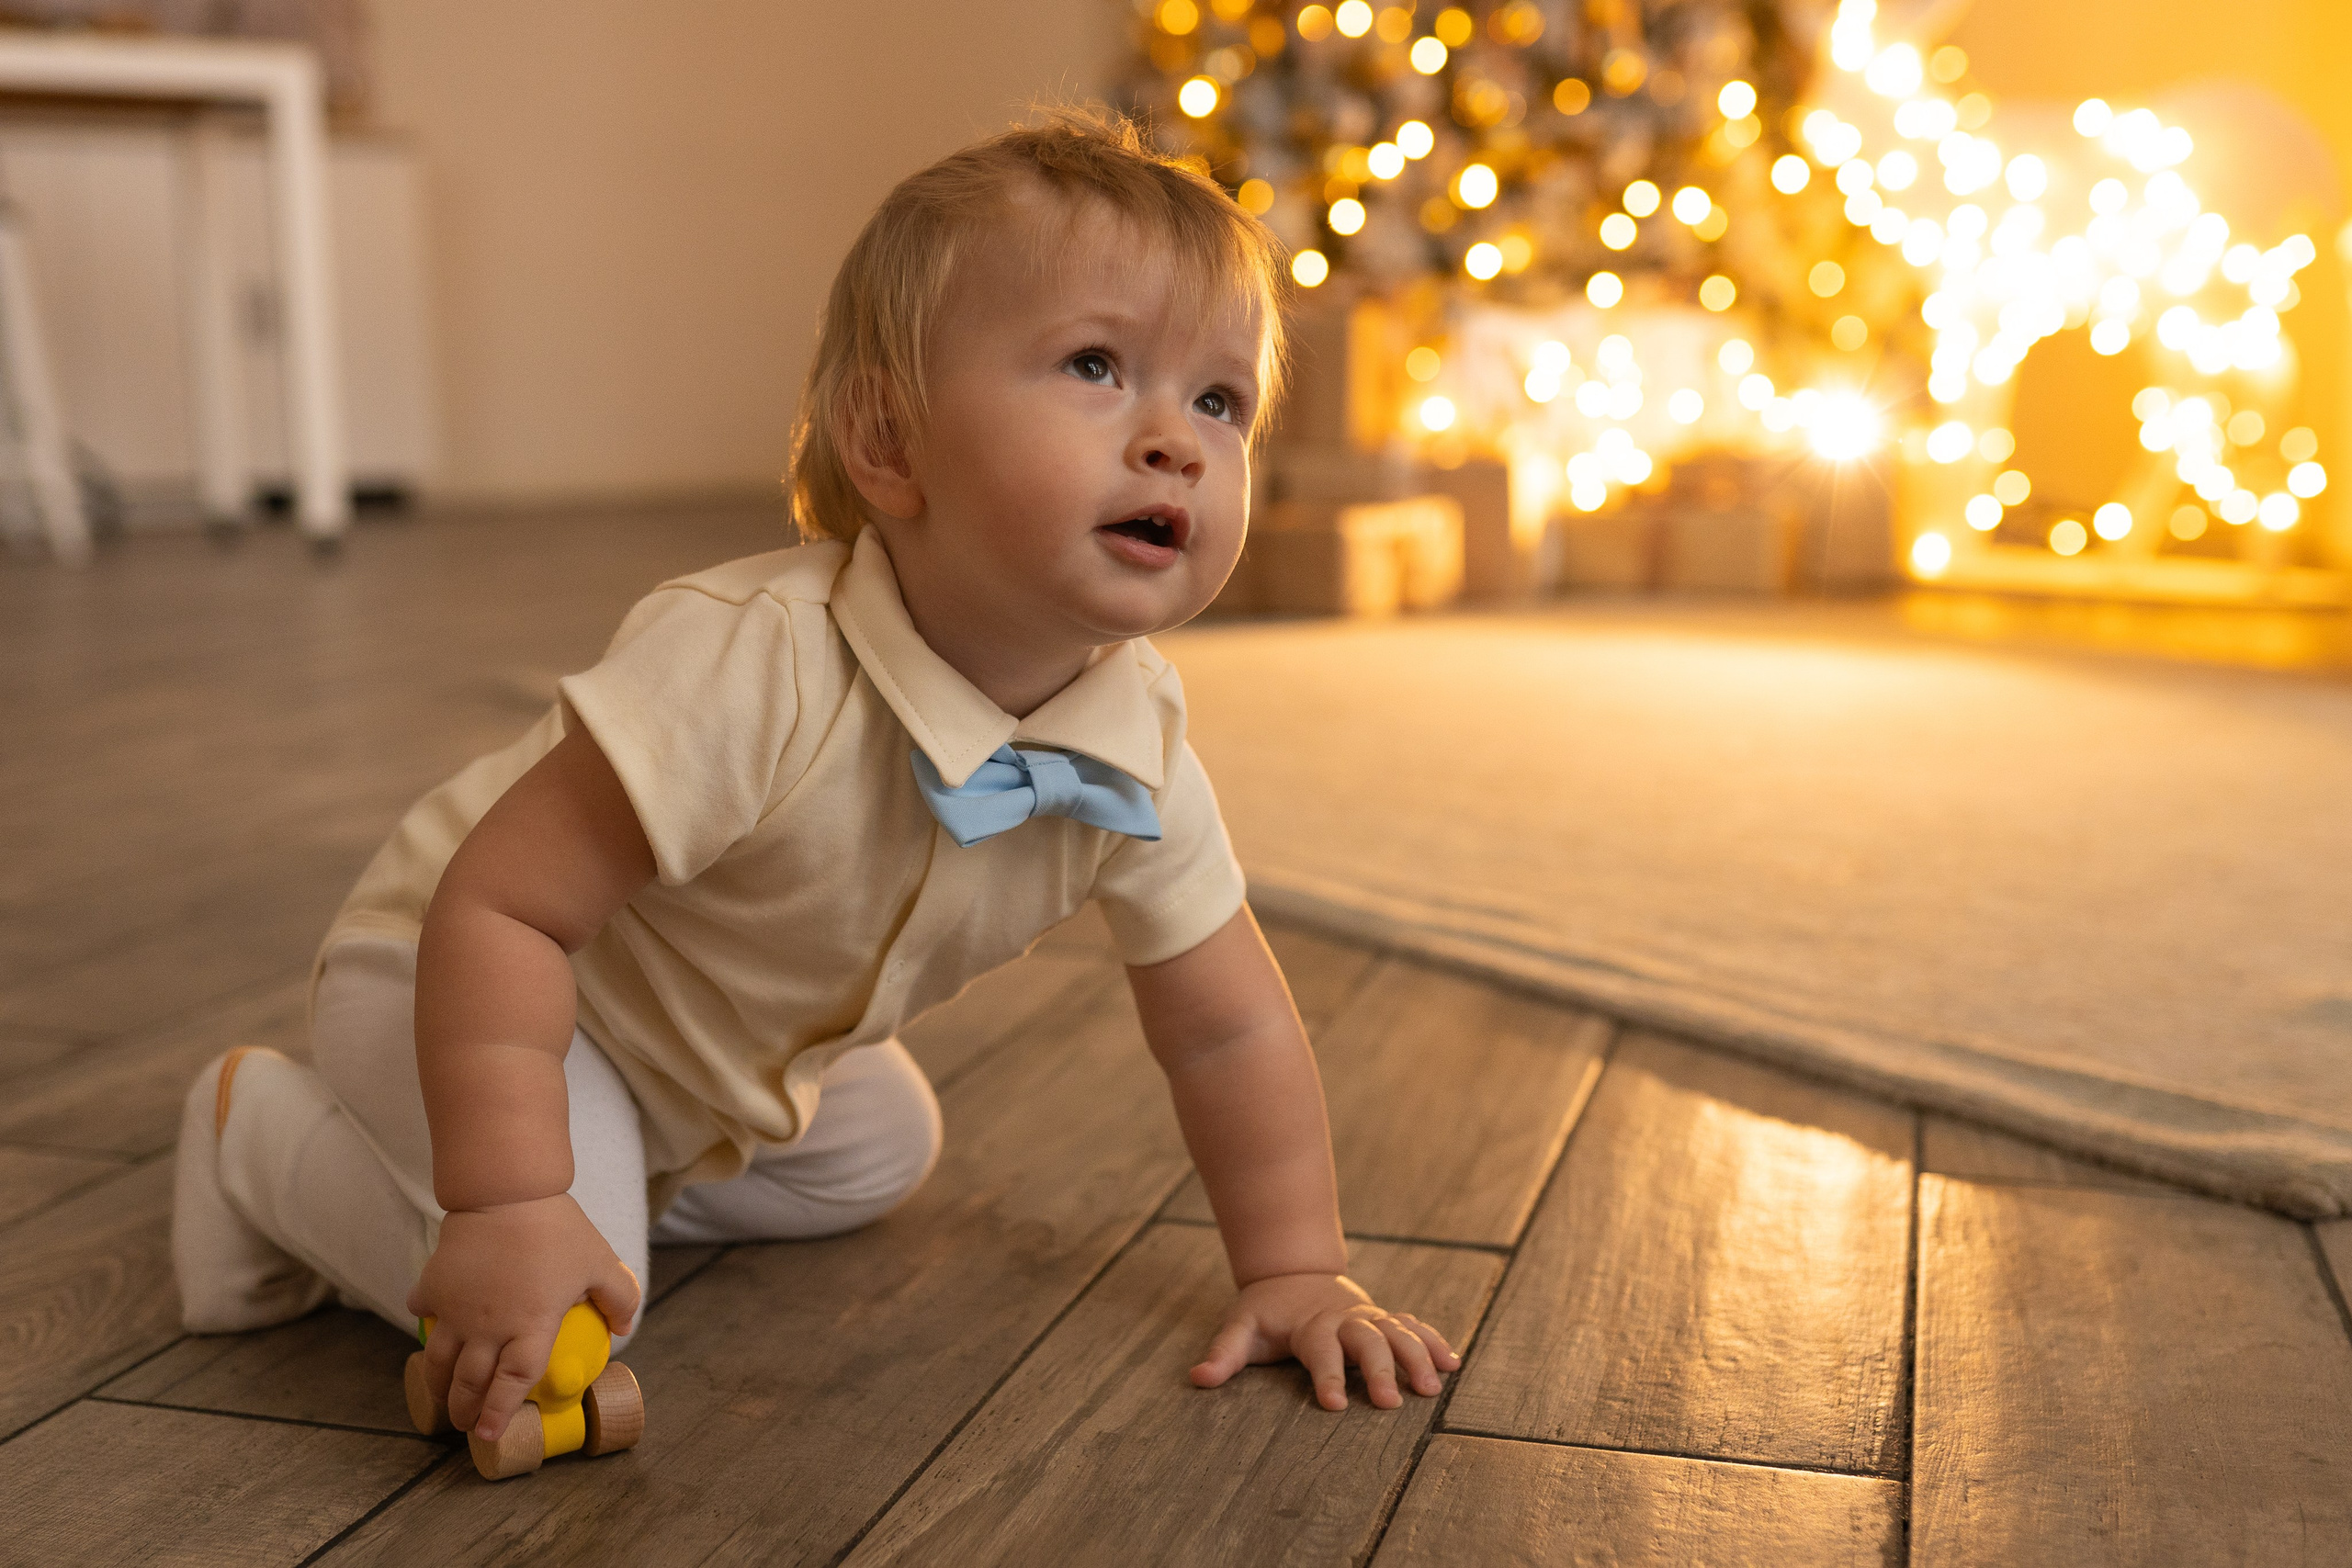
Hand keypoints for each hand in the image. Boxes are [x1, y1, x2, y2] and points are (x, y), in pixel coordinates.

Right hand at [405, 1193, 639, 1442]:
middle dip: (464, 1409)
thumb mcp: (601, 1262)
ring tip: (441, 1397)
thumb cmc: (558, 1229)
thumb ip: (620, 1297)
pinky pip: (424, 1312)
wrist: (507, 1192)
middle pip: (469, 1382)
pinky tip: (431, 1325)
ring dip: (438, 1385)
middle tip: (463, 1424)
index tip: (489, 1434)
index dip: (500, 1412)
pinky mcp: (434, 1287)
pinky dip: (425, 1323)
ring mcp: (456, 1310)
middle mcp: (488, 1327)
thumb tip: (626, 1328)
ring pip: (438, 1361)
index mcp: (530, 1327)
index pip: (513, 1383)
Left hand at [1189, 1272, 1459, 1410]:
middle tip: (1391, 1403)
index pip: (1321, 1351)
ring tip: (1433, 1387)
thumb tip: (1197, 1379)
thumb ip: (1224, 1354)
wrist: (1292, 1272)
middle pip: (1368, 1341)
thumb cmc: (1266, 1310)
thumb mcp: (1240, 1327)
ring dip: (1417, 1356)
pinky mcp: (1384, 1320)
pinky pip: (1414, 1327)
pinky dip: (1433, 1342)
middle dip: (1381, 1370)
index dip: (1327, 1376)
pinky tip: (1452, 1364)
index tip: (1335, 1405)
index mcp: (1311, 1325)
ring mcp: (1369, 1318)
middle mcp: (1345, 1320)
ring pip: (1399, 1332)